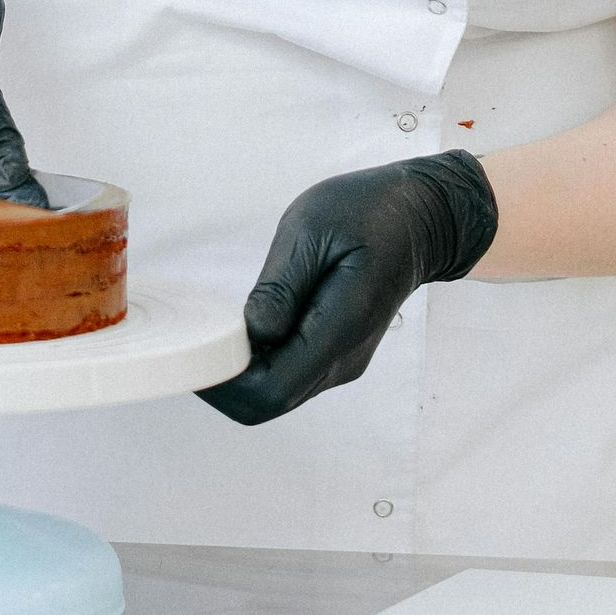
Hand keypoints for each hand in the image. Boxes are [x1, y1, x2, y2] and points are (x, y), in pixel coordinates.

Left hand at [199, 152, 497, 424]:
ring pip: (276, 394)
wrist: (420, 219)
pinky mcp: (337, 356)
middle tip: (195, 337)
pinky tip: (246, 326)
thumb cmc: (368, 212)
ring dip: (239, 372)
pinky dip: (258, 361)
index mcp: (341, 328)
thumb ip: (280, 287)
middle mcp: (344, 360)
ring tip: (219, 326)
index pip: (271, 390)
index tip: (196, 347)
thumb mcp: (313, 229)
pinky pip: (288, 376)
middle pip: (268, 402)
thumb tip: (250, 333)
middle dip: (224, 380)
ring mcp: (343, 363)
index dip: (224, 381)